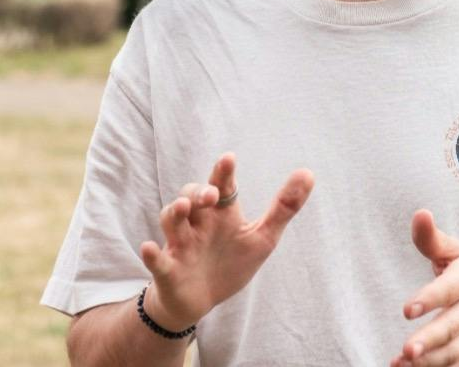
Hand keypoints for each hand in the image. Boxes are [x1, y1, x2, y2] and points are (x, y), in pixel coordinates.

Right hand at [138, 152, 314, 329]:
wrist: (202, 300)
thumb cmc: (231, 262)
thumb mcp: (262, 237)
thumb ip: (284, 207)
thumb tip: (309, 173)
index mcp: (221, 213)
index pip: (221, 186)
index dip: (223, 172)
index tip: (229, 158)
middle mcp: (198, 223)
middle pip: (192, 196)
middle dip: (199, 191)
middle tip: (210, 195)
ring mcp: (181, 244)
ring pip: (171, 220)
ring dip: (174, 212)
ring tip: (183, 208)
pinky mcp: (168, 269)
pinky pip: (157, 260)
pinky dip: (152, 254)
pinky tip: (149, 248)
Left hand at [392, 209, 458, 366]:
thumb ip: (432, 239)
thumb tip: (419, 214)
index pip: (449, 289)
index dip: (430, 298)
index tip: (408, 309)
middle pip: (452, 326)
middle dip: (430, 339)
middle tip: (408, 349)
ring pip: (454, 351)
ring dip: (429, 360)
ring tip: (404, 361)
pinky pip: (457, 365)